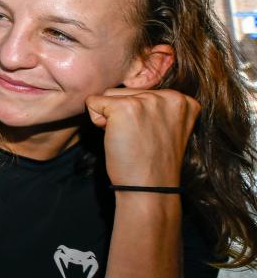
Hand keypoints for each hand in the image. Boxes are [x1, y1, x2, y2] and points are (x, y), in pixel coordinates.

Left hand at [85, 88, 199, 187]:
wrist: (149, 188)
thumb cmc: (152, 162)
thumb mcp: (165, 126)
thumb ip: (154, 106)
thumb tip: (124, 89)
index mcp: (183, 100)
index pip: (141, 92)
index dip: (137, 115)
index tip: (150, 136)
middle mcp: (170, 95)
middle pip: (124, 91)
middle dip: (122, 114)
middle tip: (137, 140)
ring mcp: (148, 100)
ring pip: (108, 95)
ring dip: (109, 117)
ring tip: (128, 139)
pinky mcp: (124, 108)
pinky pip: (93, 103)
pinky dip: (96, 122)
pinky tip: (115, 139)